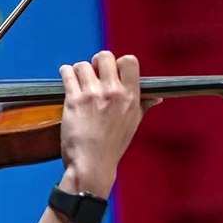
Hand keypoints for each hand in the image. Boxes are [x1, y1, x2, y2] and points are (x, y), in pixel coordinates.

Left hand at [58, 51, 159, 196]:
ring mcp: (92, 95)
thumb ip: (143, 105)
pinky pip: (67, 73)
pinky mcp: (74, 100)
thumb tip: (156, 97)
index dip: (118, 62)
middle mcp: (113, 92)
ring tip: (78, 80)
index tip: (111, 71)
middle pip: (105, 57)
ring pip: (83, 64)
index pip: (129, 61)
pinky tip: (67, 77)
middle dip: (97, 62)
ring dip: (79, 70)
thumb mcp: (133, 124)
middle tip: (93, 73)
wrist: (92, 165)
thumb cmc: (112, 147)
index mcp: (131, 97)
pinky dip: (65, 72)